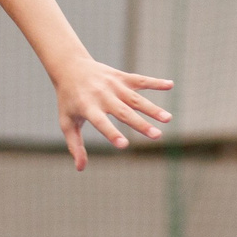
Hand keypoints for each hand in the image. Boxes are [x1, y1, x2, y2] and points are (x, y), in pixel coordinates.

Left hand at [53, 57, 172, 170]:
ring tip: (168, 119)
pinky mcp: (121, 77)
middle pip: (124, 112)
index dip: (112, 133)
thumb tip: (81, 168)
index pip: (101, 123)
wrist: (70, 67)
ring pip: (135, 99)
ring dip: (152, 108)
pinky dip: (155, 82)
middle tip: (157, 136)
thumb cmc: (68, 100)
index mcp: (88, 107)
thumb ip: (75, 145)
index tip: (124, 145)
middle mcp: (102, 96)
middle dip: (141, 124)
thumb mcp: (67, 122)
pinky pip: (140, 80)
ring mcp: (113, 85)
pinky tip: (170, 85)